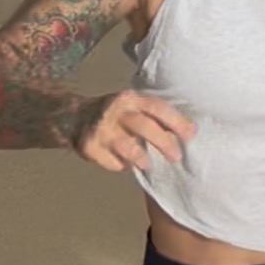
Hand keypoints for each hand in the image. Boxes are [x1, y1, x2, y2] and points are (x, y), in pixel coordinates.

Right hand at [73, 90, 195, 173]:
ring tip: (148, 164)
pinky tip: (125, 164)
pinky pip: (111, 161)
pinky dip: (121, 165)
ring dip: (142, 158)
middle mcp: (115, 111)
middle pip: (143, 126)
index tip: (190, 135)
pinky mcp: (89, 147)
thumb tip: (189, 132)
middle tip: (176, 156)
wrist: (74, 117)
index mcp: (130, 99)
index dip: (176, 121)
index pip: (157, 107)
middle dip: (163, 142)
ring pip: (127, 147)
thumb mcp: (133, 107)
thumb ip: (155, 116)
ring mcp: (101, 130)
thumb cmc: (115, 115)